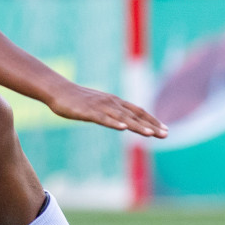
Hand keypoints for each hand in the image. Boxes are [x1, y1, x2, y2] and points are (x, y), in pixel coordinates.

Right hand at [45, 81, 167, 138]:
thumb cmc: (76, 99)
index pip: (138, 112)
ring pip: (122, 118)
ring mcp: (100, 107)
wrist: (57, 90)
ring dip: (137, 126)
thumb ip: (110, 112)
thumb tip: (121, 121)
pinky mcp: (88, 112)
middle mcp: (111, 103)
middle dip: (151, 125)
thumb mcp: (98, 105)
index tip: (165, 129)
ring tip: (150, 134)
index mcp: (114, 102)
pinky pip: (103, 118)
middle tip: (166, 134)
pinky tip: (123, 128)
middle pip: (134, 115)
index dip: (152, 120)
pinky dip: (114, 123)